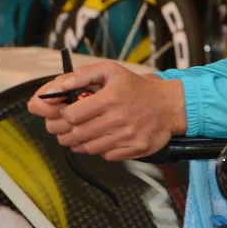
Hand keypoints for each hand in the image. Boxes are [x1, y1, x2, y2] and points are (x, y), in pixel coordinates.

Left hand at [26, 62, 186, 160]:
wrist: (168, 105)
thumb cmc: (137, 88)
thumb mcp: (111, 71)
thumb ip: (82, 75)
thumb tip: (58, 87)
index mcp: (111, 98)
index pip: (71, 115)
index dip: (62, 115)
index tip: (65, 112)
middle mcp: (119, 119)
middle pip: (76, 135)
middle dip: (64, 132)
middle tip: (66, 126)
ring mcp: (127, 136)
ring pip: (88, 148)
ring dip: (79, 142)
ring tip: (82, 132)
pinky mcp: (135, 149)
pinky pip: (106, 156)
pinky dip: (99, 149)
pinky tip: (102, 138)